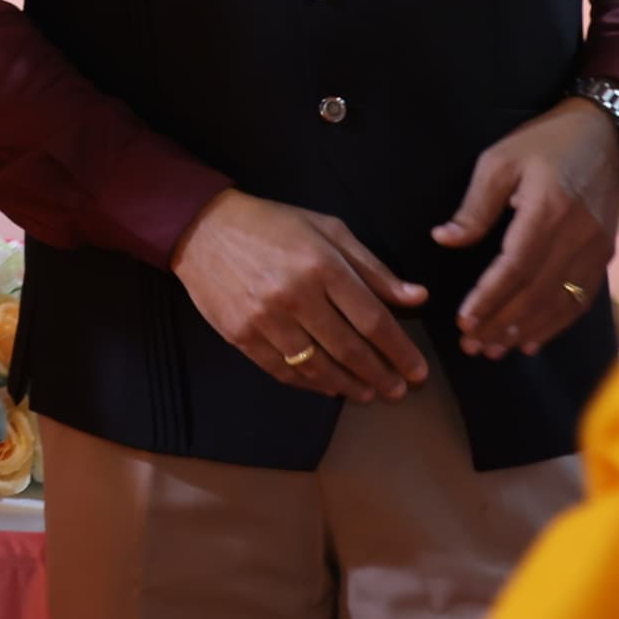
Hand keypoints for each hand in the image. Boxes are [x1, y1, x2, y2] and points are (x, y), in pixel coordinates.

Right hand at [171, 190, 430, 400]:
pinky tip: (327, 386)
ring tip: (368, 394)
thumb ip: (372, 268)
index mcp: (322, 266)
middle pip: (349, 350)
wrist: (200, 227)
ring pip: (317, 367)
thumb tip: (416, 298)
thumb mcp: (327, 230)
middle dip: (380, 375)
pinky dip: (309, 384)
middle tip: (398, 391)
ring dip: (348, 386)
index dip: (400, 351)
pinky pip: (282, 370)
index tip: (417, 371)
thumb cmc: (270, 225)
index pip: (372, 320)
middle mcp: (295, 295)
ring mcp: (264, 319)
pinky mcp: (240, 335)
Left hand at [432, 97, 618, 357]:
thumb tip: (444, 240)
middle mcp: (577, 236)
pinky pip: (581, 299)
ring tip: (494, 349)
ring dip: (526, 330)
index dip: (490, 298)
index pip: (516, 267)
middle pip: (537, 292)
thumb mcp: (499, 161)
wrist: (604, 135)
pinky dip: (556, 324)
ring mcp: (596, 249)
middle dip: (502, 323)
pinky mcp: (605, 255)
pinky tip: (532, 340)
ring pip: (560, 302)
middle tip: (472, 346)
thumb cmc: (544, 144)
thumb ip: (474, 206)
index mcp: (548, 210)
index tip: (464, 321)